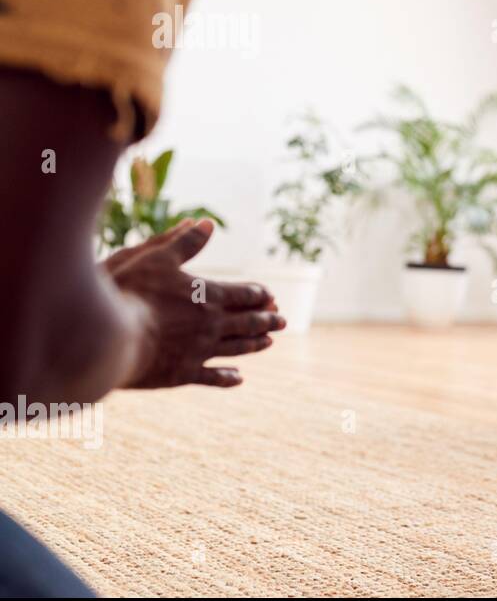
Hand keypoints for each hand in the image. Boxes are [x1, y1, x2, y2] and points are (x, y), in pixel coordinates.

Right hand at [104, 219, 284, 388]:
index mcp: (209, 296)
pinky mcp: (182, 374)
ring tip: (270, 342)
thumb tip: (207, 223)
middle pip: (248, 322)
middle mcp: (212, 325)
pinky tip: (239, 377)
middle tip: (283, 321)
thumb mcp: (156, 257)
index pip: (244, 294)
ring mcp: (199, 352)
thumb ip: (184, 242)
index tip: (271, 297)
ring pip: (237, 348)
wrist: (109, 336)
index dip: (258, 294)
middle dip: (266, 320)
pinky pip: (212, 377)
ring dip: (255, 344)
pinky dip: (228, 377)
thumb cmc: (129, 292)